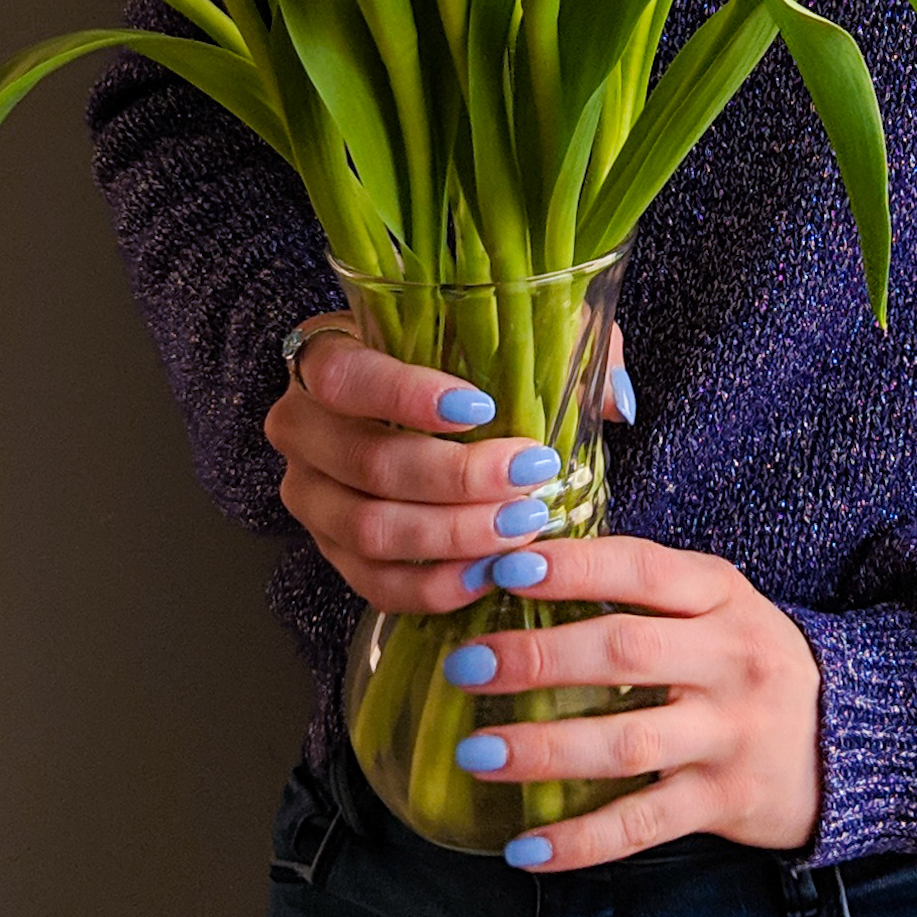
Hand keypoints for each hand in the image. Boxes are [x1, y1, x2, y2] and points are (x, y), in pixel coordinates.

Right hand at [263, 316, 633, 612]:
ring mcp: (309, 495)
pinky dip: (434, 586)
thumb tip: (615, 399)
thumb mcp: (511, 330)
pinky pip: (374, 583)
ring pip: (370, 529)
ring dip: (453, 535)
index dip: (408, 395)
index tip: (482, 409)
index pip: (346, 374)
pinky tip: (487, 572)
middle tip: (530, 477)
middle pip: (367, 462)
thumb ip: (565, 342)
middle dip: (457, 478)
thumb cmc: (462, 362)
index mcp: (327, 353)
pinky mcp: (330, 552)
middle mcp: (300, 425)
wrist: (414, 416)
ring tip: (521, 526)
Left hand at [443, 533, 822, 869]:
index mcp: (721, 594)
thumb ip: (643, 590)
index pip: (640, 570)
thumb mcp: (717, 604)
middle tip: (466, 666)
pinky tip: (525, 848)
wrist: (854, 735)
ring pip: (626, 743)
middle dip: (536, 658)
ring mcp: (729, 733)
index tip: (504, 567)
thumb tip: (526, 567)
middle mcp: (730, 658)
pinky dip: (581, 841)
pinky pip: (643, 824)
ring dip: (544, 749)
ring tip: (475, 754)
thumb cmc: (750, 658)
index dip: (572, 567)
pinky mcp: (726, 802)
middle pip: (623, 652)